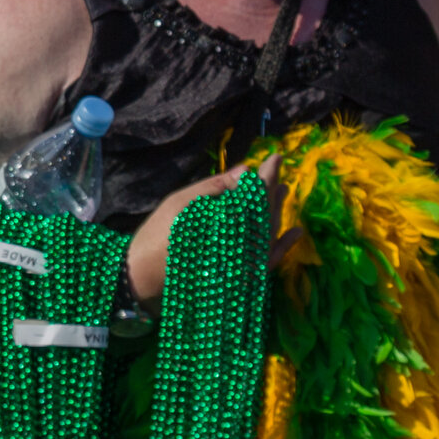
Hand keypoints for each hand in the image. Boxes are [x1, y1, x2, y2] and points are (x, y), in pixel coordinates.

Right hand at [124, 155, 292, 302]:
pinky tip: (295, 232)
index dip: (268, 174)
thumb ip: (214, 187)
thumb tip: (245, 172)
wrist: (143, 282)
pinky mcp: (243, 279)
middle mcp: (244, 243)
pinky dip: (284, 245)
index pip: (258, 193)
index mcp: (230, 221)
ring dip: (278, 211)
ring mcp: (246, 264)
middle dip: (273, 191)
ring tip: (283, 192)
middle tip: (277, 173)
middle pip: (267, 213)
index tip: (276, 157)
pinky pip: (271, 261)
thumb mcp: (180, 203)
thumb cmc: (157, 238)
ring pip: (271, 233)